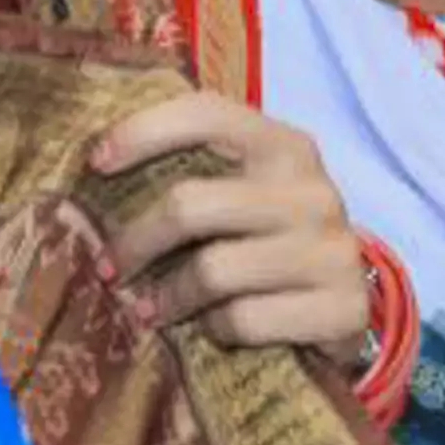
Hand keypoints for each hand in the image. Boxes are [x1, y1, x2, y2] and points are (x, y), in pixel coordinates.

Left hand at [90, 92, 372, 357]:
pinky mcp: (341, 307)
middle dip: (135, 242)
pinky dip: (216, 329)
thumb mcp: (246, 194)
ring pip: (213, 271)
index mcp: (286, 146)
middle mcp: (313, 191)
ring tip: (149, 308)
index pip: (207, 114)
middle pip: (191, 206)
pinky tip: (213, 328)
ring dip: (169, 297)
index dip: (143, 132)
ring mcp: (332, 251)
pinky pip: (244, 320)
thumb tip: (98, 164)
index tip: (96, 163)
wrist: (349, 305)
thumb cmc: (274, 242)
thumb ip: (197, 172)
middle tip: (109, 268)